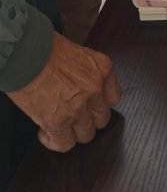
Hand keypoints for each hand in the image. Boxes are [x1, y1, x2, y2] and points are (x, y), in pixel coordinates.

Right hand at [7, 32, 121, 151]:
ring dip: (72, 132)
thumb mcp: (77, 54)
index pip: (114, 97)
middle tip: (74, 118)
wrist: (26, 53)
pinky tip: (45, 133)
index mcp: (102, 68)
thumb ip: (85, 72)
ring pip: (86, 134)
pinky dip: (54, 142)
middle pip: (102, 118)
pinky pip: (64, 144)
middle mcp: (95, 89)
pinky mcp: (58, 122)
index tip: (92, 106)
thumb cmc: (45, 47)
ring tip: (59, 127)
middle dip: (88, 120)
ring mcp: (79, 107)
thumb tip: (80, 86)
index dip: (100, 104)